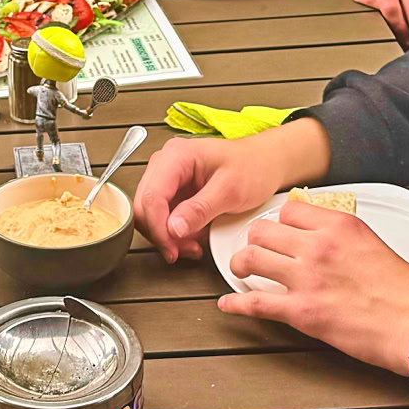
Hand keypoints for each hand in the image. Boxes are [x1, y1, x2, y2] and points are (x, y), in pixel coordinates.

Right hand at [131, 121, 328, 261]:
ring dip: (167, 236)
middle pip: (144, 206)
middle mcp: (165, 164)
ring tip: (192, 247)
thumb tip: (173, 228)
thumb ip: (199, 209)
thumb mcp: (230, 191)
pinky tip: (193, 240)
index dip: (158, 227)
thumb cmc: (252, 167)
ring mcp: (167, 178)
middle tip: (181, 252)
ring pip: (150, 214)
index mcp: (176, 156)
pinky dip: (174, 233)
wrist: (264, 163)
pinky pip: (163, 217)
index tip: (172, 248)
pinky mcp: (173, 191)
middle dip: (161, 234)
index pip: (152, 196)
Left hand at [220, 197, 408, 377]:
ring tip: (241, 270)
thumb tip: (321, 234)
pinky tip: (228, 305)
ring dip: (241, 265)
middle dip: (255, 240)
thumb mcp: (373, 242)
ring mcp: (307, 278)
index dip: (280, 222)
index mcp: (338, 225)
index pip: (289, 210)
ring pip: (252, 259)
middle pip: (263, 231)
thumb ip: (342, 234)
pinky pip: (255, 303)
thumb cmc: (405, 290)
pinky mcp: (301, 311)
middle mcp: (318, 246)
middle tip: (256, 249)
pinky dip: (236, 304)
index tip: (278, 230)